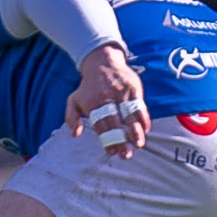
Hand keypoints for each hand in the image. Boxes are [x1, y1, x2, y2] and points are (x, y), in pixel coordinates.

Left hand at [65, 44, 147, 158]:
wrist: (102, 61)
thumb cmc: (88, 87)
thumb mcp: (74, 100)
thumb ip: (71, 117)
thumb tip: (74, 134)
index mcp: (92, 103)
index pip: (100, 124)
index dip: (107, 139)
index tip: (112, 152)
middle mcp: (107, 97)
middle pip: (116, 121)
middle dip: (121, 140)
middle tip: (126, 154)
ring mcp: (122, 92)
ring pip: (130, 114)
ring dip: (136, 131)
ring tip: (139, 144)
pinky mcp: (133, 87)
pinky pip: (140, 105)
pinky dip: (143, 118)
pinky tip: (145, 129)